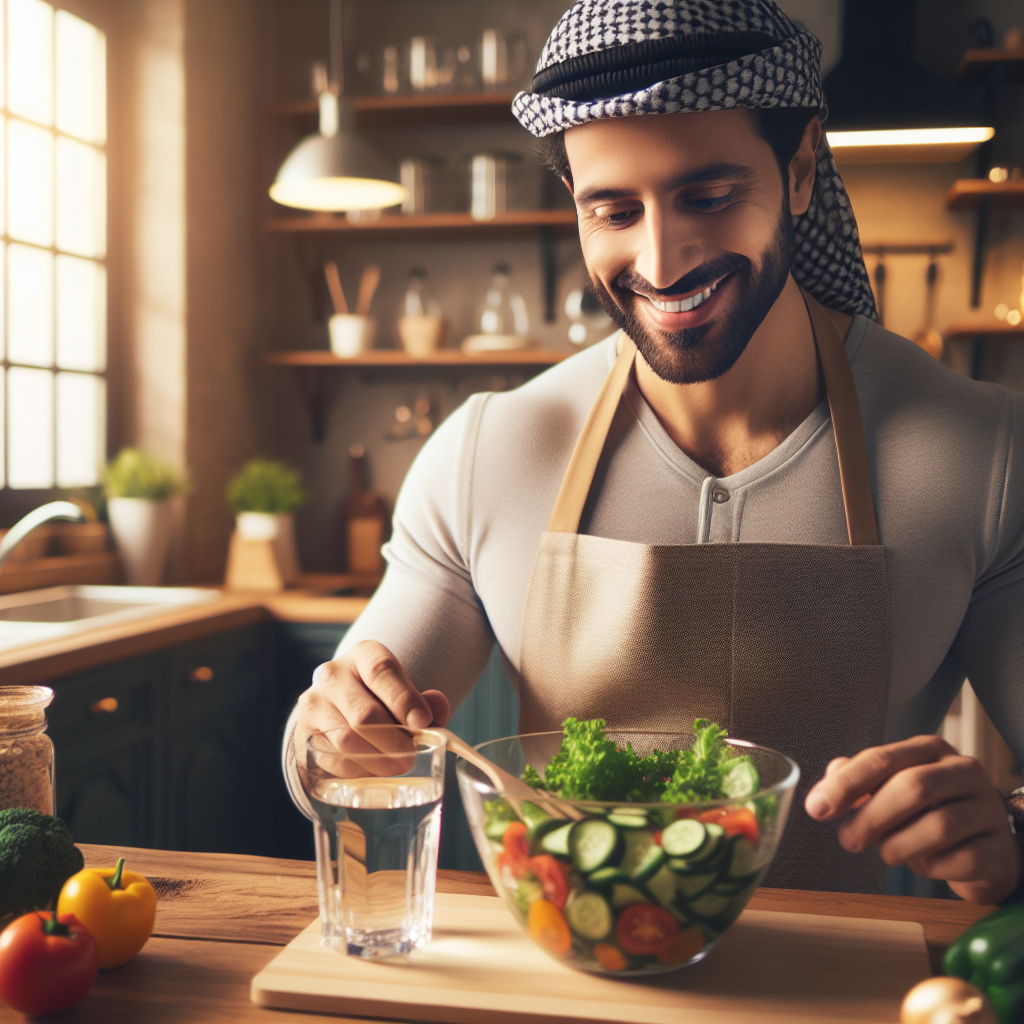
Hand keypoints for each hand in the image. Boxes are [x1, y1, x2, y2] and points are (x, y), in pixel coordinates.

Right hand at [292, 640, 450, 763]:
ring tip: (397, 765)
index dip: (404, 699)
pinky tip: (372, 768)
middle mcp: (332, 675)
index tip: (423, 722)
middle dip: (395, 741)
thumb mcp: (404, 692)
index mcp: (363, 655)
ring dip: (378, 760)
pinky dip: (358, 769)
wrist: (339, 707)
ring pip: (347, 740)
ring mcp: (313, 704)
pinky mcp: (304, 734)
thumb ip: (426, 703)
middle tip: (411, 755)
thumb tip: (437, 710)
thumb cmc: (382, 700)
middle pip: (365, 714)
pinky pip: (333, 759)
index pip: (382, 671)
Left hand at [804, 735, 1019, 903]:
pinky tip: (924, 864)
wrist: (984, 849)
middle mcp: (963, 772)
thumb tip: (829, 777)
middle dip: (871, 817)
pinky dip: (932, 867)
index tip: (817, 808)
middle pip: (912, 787)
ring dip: (899, 845)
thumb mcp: (891, 790)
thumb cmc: (929, 813)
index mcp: (930, 751)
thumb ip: (859, 781)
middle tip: (848, 840)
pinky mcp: (999, 849)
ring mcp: (986, 809)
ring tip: (887, 853)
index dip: (846, 784)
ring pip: (938, 826)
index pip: (882, 759)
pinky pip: (960, 859)